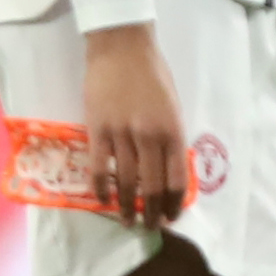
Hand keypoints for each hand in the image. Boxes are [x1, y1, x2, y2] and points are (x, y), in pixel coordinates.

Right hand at [79, 21, 187, 224]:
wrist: (122, 47)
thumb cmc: (153, 75)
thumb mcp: (174, 106)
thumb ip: (171, 137)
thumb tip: (169, 169)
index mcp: (173, 130)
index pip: (177, 179)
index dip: (173, 204)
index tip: (170, 217)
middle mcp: (150, 136)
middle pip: (152, 186)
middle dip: (152, 213)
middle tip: (149, 228)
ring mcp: (122, 134)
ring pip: (126, 182)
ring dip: (127, 207)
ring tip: (127, 221)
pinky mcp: (98, 129)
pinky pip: (99, 167)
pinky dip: (102, 188)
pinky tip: (104, 200)